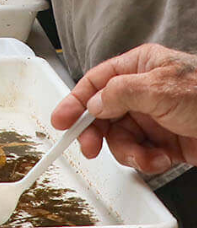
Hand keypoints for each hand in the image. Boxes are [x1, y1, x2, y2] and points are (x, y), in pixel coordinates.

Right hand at [51, 45, 196, 174]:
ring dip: (130, 151)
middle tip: (89, 147)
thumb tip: (94, 103)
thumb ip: (120, 93)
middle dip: (99, 132)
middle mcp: (143, 91)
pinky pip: (142, 153)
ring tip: (148, 156)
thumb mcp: (160, 88)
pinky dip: (148, 161)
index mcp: (139, 67)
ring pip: (122, 137)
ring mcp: (155, 118)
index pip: (96, 82)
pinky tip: (163, 159)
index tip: (61, 120)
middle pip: (104, 113)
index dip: (75, 101)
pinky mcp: (167, 142)